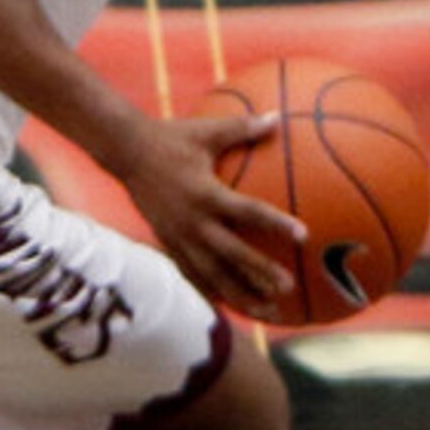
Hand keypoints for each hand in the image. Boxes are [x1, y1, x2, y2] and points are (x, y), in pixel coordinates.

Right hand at [110, 109, 303, 319]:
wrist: (126, 153)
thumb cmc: (171, 138)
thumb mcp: (208, 131)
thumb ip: (244, 128)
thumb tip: (278, 117)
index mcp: (206, 194)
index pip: (248, 213)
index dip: (276, 224)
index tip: (303, 235)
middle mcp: (193, 222)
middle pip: (232, 255)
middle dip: (260, 273)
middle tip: (288, 287)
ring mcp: (179, 238)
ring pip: (214, 276)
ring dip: (242, 295)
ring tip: (270, 313)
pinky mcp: (169, 246)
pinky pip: (195, 276)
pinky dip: (216, 293)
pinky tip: (237, 307)